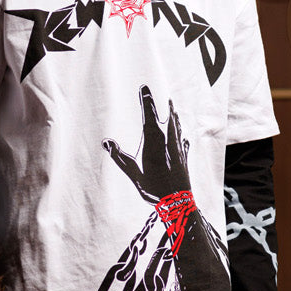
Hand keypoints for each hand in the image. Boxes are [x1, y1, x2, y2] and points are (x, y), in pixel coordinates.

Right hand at [102, 85, 190, 203]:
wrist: (177, 202)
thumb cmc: (154, 188)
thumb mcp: (133, 173)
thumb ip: (120, 157)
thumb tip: (106, 142)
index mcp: (154, 142)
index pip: (149, 116)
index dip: (147, 101)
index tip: (145, 88)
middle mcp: (168, 142)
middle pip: (168, 119)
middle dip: (165, 107)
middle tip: (164, 97)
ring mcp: (178, 149)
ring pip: (177, 129)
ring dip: (175, 118)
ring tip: (173, 111)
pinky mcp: (184, 158)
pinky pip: (183, 143)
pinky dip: (181, 137)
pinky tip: (182, 138)